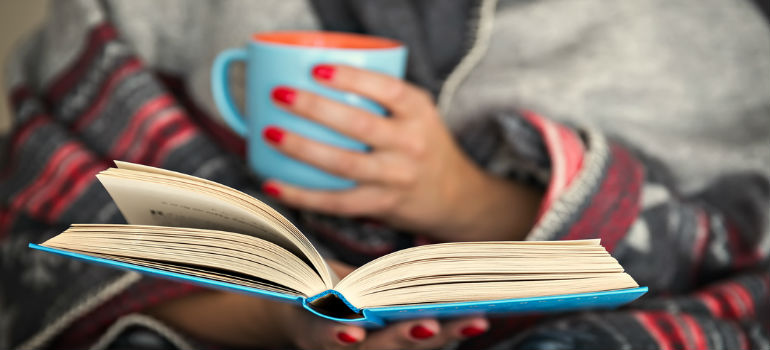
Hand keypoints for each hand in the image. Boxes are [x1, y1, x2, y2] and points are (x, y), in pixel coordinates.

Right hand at [147, 261, 487, 348]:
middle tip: (433, 323)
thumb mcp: (279, 272)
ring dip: (440, 336)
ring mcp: (369, 349)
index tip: (352, 326)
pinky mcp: (390, 344)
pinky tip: (474, 313)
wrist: (291, 319)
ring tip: (474, 317)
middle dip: (403, 339)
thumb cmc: (287, 288)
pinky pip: (420, 342)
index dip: (333, 334)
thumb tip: (214, 209)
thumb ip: (267, 246)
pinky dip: (447, 329)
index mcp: (307, 332)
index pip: (318, 338)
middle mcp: (340, 347)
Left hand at [261, 64, 541, 241]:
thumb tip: (315, 79)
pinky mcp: (381, 204)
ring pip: (343, 164)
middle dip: (314, 108)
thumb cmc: (424, 146)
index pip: (387, 89)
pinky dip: (301, 195)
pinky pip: (336, 202)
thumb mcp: (417, 114)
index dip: (352, 78)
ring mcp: (396, 177)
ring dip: (302, 148)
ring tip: (269, 132)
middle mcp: (410, 143)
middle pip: (358, 124)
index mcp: (418, 112)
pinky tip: (274, 184)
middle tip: (279, 95)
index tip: (317, 69)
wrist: (456, 196)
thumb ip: (382, 98)